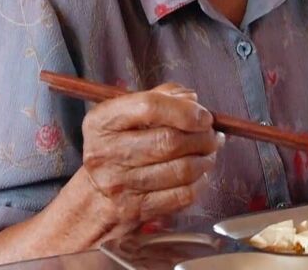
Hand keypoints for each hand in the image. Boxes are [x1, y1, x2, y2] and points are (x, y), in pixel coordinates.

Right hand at [78, 83, 220, 233]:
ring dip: (205, 159)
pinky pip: (183, 195)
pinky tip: (199, 174)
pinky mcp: (137, 209)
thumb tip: (192, 99)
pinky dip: (200, 182)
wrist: (94, 199)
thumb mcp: (127, 115)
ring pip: (182, 169)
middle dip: (203, 137)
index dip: (185, 110)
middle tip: (213, 136)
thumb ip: (160, 97)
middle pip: (169, 141)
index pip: (149, 107)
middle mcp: (106, 153)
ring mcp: (120, 184)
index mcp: (102, 122)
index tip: (204, 117)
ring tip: (208, 152)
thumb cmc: (119, 147)